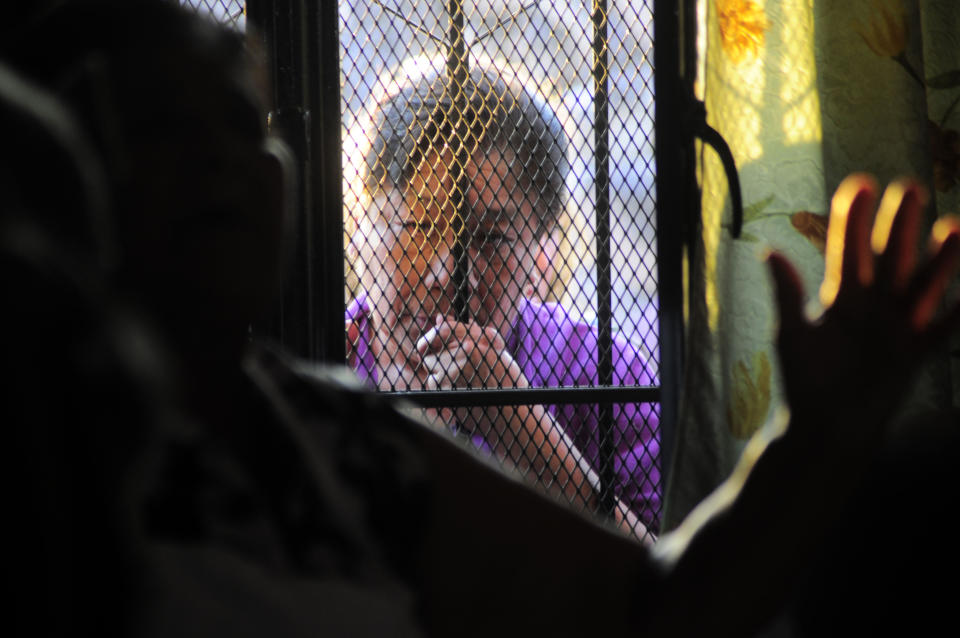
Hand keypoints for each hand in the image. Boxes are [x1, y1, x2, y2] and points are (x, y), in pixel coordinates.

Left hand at [415, 316, 526, 438]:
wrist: (512, 414)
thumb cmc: (506, 380)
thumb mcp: (494, 349)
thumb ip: (466, 330)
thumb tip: (440, 317)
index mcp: (476, 342)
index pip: (443, 329)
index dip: (434, 334)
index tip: (433, 341)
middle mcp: (462, 355)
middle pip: (431, 347)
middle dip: (435, 353)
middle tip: (450, 363)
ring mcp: (453, 374)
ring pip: (430, 365)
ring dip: (437, 369)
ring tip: (458, 377)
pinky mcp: (447, 392)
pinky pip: (432, 383)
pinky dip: (439, 384)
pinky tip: (457, 389)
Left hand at [767, 174, 959, 446]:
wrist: (826, 427)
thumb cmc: (804, 380)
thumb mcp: (792, 335)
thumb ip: (786, 295)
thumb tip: (768, 251)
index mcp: (838, 297)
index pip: (846, 249)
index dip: (853, 220)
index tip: (861, 184)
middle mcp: (871, 305)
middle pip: (889, 257)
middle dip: (899, 225)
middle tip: (910, 188)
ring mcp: (897, 327)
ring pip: (922, 284)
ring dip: (940, 258)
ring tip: (955, 226)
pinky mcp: (915, 354)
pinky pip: (945, 328)